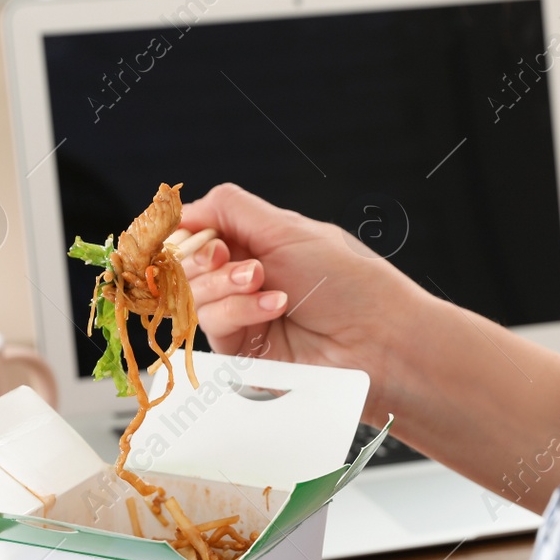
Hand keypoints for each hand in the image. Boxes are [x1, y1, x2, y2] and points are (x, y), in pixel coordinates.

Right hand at [178, 183, 425, 421]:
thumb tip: (183, 208)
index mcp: (257, 242)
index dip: (189, 231)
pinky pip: (213, 324)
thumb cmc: (346, 279)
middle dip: (203, 258)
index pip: (198, 231)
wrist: (376, 338)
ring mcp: (242, 315)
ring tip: (264, 283)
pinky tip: (273, 307)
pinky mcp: (242, 351)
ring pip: (194, 294)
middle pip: (186, 264)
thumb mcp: (287, 229)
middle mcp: (245, 278)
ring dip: (225, 284)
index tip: (197, 232)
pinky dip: (238, 310)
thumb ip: (231, 209)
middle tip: (229, 258)